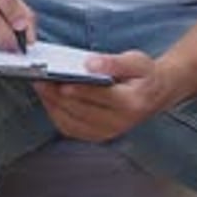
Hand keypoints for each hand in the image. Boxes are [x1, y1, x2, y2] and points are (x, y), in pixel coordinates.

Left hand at [34, 50, 174, 141]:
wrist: (155, 94)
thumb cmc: (144, 75)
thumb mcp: (136, 60)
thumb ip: (113, 61)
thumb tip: (90, 64)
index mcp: (130, 102)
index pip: (99, 97)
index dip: (79, 90)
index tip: (60, 81)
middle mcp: (119, 122)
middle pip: (81, 111)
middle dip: (58, 96)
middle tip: (41, 80)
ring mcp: (108, 132)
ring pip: (72, 123)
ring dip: (53, 106)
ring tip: (41, 87)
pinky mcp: (98, 136)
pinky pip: (71, 129)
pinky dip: (57, 115)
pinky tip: (49, 99)